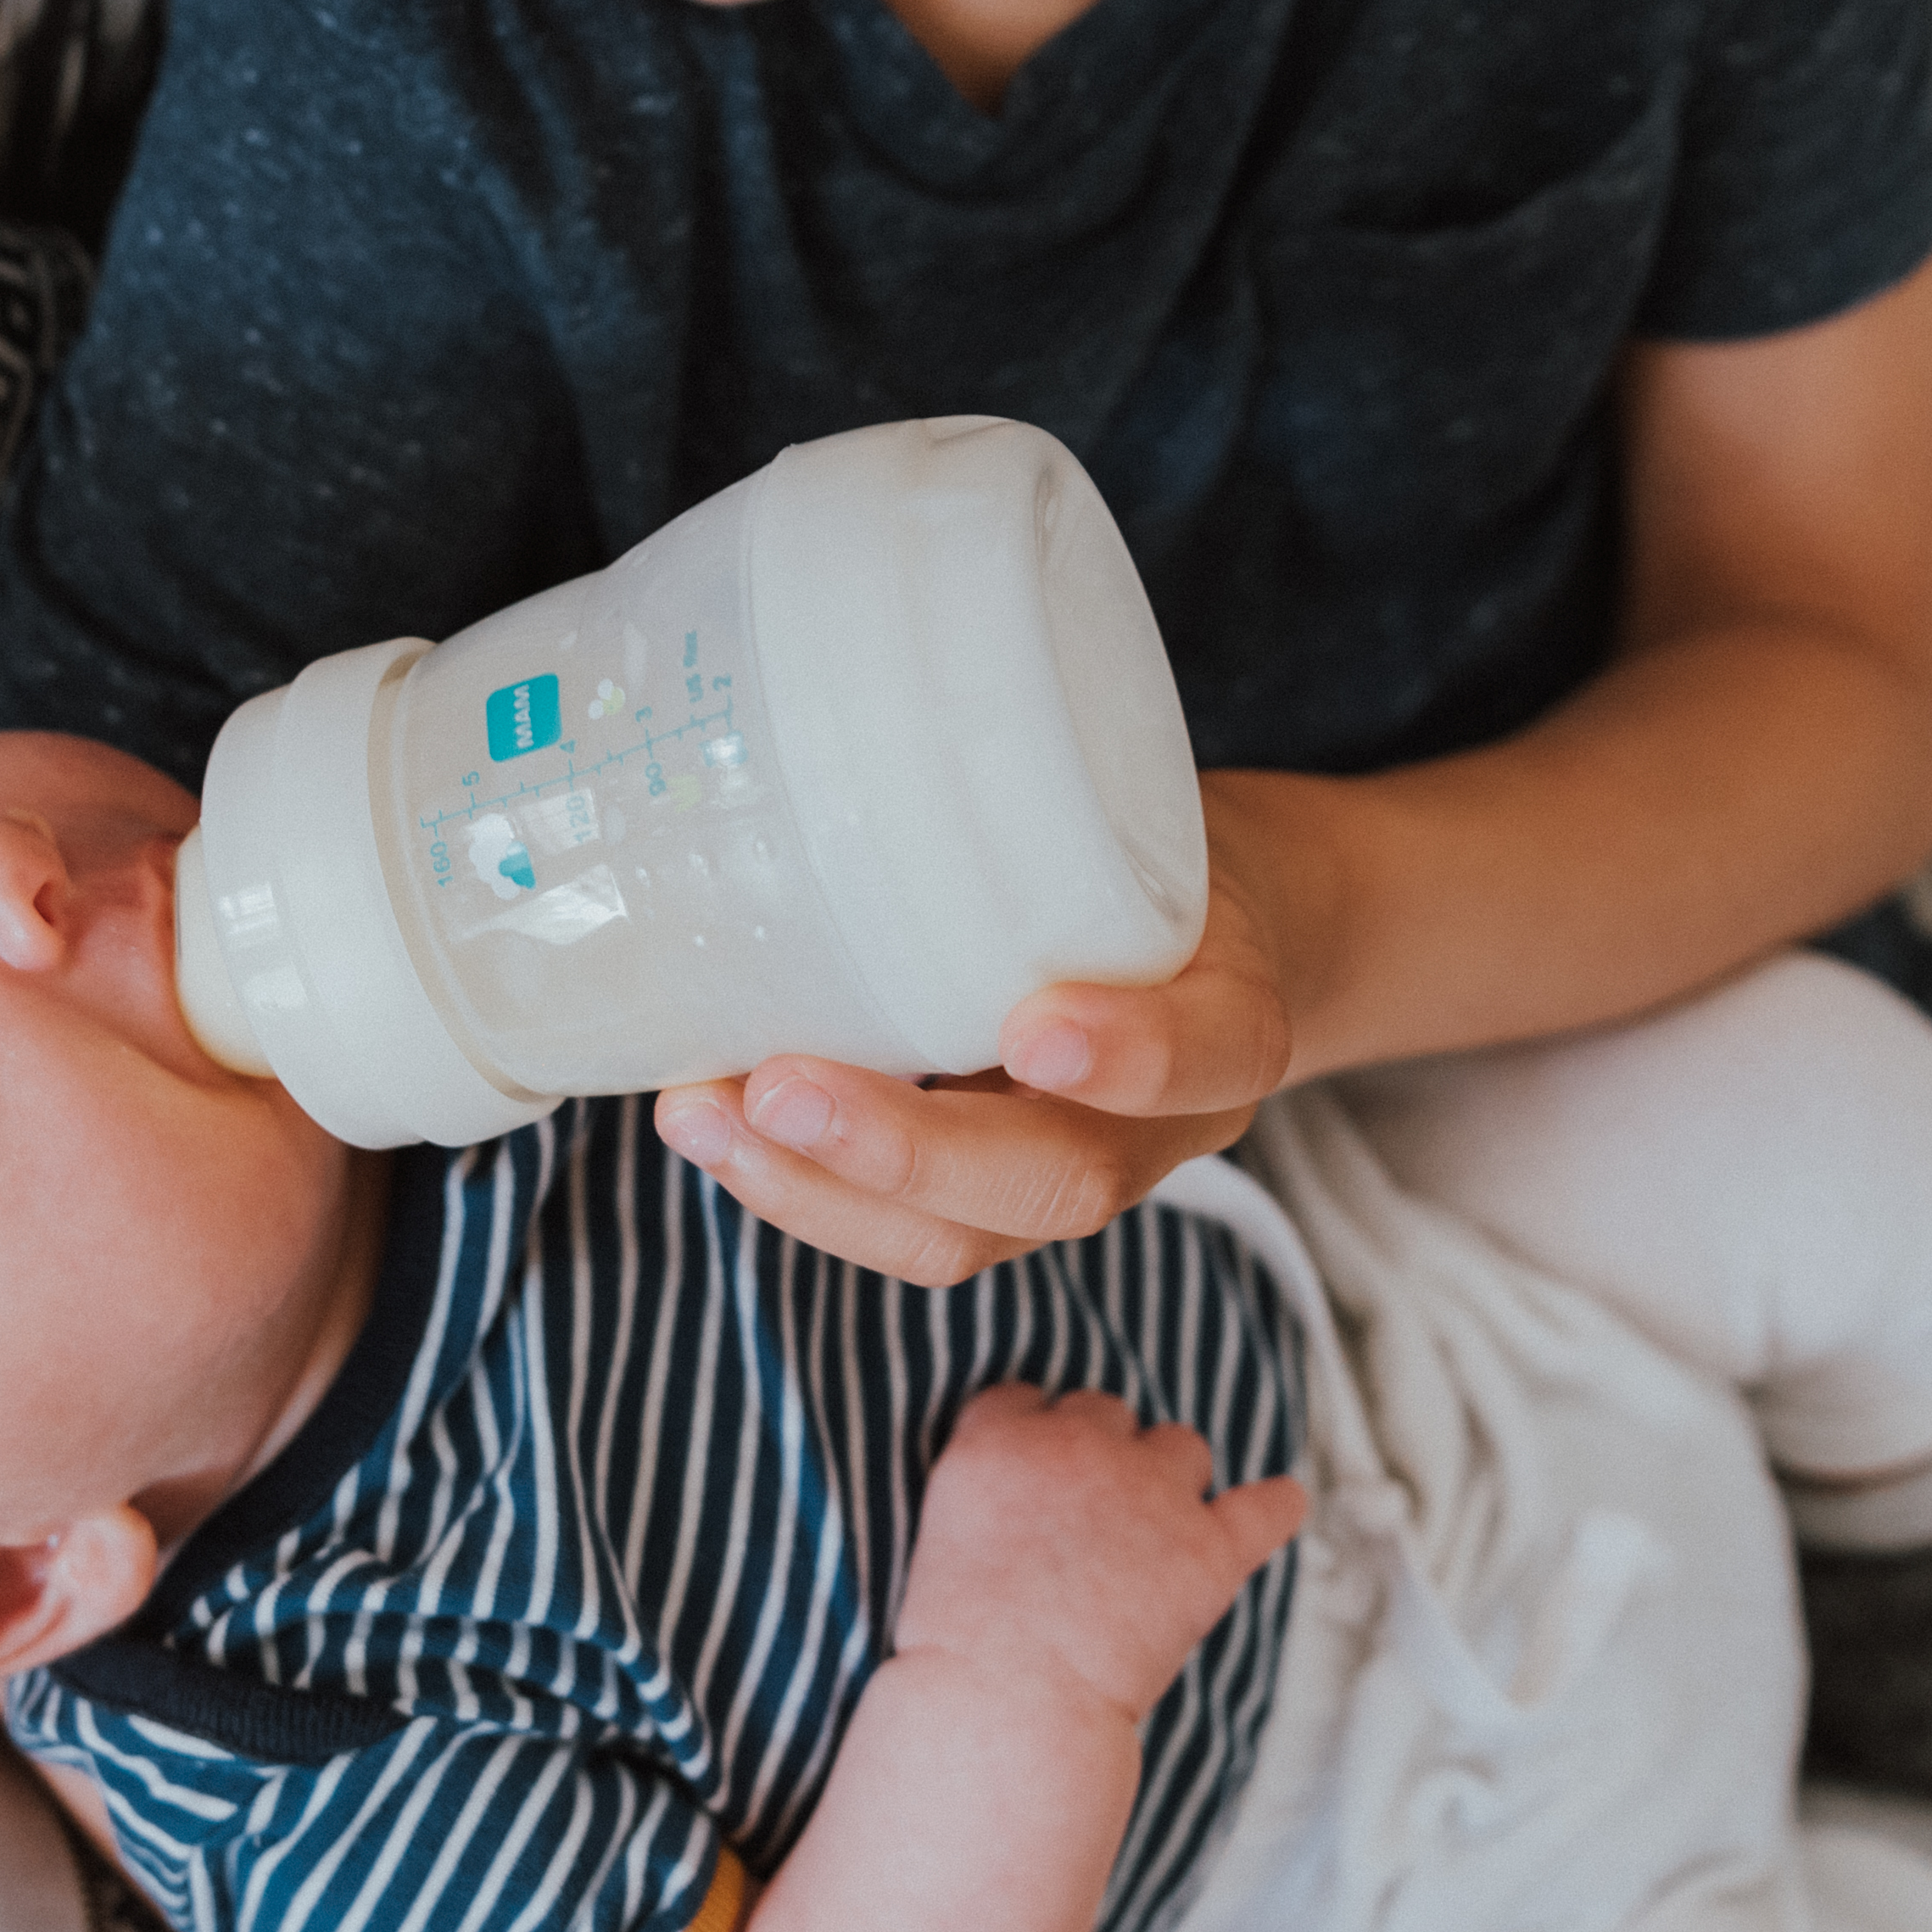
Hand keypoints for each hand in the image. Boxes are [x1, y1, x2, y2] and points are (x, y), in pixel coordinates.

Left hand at [651, 783, 1318, 1285]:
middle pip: (1060, 1181)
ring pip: (961, 1237)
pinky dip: (796, 1182)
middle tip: (779, 1089)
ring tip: (698, 1114)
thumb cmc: (1154, 850)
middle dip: (907, 1152)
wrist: (1219, 937)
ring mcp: (1070, 1171)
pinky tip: (707, 1118)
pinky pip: (900, 1223)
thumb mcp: (1142, 805)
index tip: (1036, 1027)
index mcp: (1233, 1017)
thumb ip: (1056, 799)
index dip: (1132, 1057)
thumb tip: (872, 694)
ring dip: (815, 1188)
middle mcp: (1161, 1126)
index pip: (1213, 1054)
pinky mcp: (986, 1193)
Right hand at [900, 1386, 1306, 1721]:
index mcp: (1000, 1438)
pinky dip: (1277, 1505)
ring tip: (1160, 1529)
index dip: (1037, 1432)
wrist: (1007, 1700)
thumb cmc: (959, 1641)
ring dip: (1173, 1477)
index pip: (1027, 1398)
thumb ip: (993, 1486)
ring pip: (1182, 1446)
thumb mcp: (942, 1531)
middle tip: (1092, 1516)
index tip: (1038, 1472)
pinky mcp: (1209, 1548)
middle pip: (1105, 1411)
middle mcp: (1078, 1445)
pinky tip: (1281, 1502)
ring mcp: (1151, 1492)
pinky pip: (1267, 1506)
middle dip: (1103, 1451)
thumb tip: (1035, 1495)